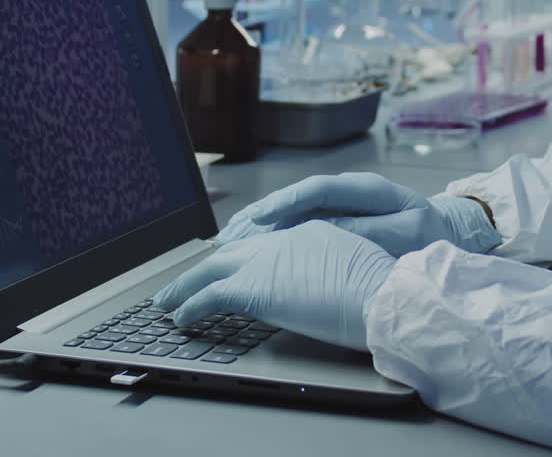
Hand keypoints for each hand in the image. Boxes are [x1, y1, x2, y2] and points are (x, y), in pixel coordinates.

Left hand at [153, 221, 396, 350]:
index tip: (227, 266)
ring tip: (167, 301)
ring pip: (210, 268)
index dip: (242, 258)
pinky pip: (208, 296)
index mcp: (310, 232)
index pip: (266, 244)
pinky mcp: (252, 288)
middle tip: (184, 281)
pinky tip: (179, 318)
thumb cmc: (383, 293)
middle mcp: (282, 239)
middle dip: (206, 266)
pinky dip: (189, 306)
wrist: (382, 295)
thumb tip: (327, 287)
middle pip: (232, 250)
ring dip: (185, 286)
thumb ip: (334, 272)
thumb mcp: (358, 271)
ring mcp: (265, 261)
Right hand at [215, 172, 500, 256]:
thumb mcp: (406, 235)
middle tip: (229, 235)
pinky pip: (298, 223)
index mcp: (366, 189)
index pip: (318, 190)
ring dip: (259, 225)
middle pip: (295, 197)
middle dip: (260, 215)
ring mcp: (340, 204)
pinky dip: (272, 233)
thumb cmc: (430, 237)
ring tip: (228, 241)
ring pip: (292, 210)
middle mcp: (347, 191)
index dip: (287, 203)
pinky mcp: (335, 219)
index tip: (263, 219)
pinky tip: (251, 246)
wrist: (450, 235)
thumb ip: (368, 233)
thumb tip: (329, 233)